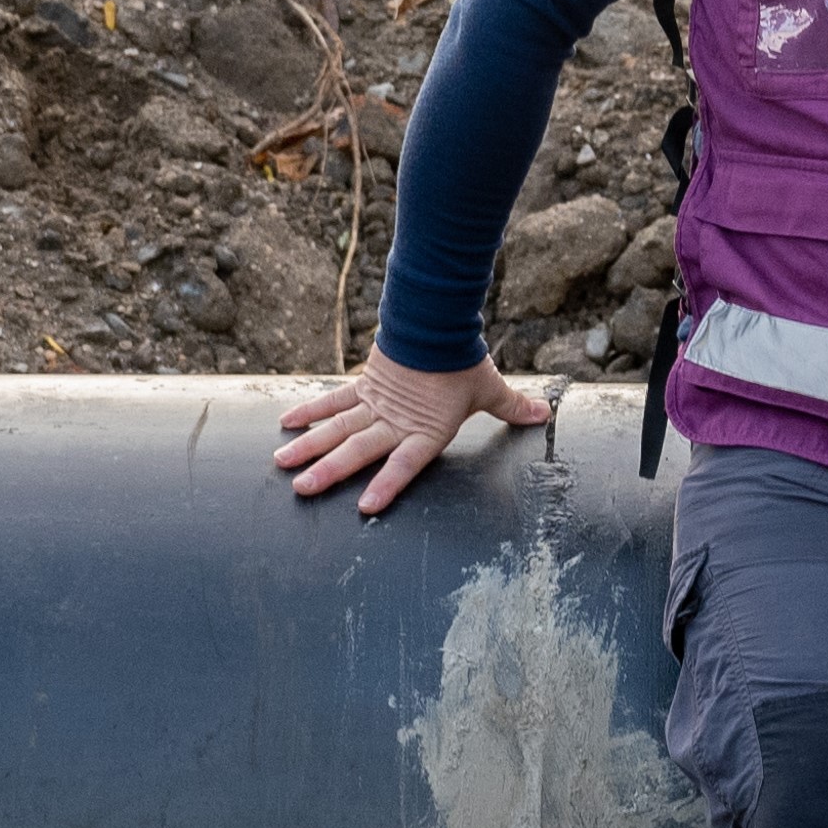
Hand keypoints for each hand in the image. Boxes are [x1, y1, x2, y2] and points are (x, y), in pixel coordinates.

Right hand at [273, 349, 560, 513]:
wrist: (438, 320)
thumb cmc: (463, 360)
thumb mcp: (490, 388)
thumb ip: (512, 406)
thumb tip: (543, 414)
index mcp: (426, 429)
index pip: (404, 463)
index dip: (387, 485)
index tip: (366, 507)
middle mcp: (395, 420)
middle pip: (357, 448)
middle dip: (328, 470)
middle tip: (301, 489)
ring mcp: (375, 403)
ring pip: (337, 426)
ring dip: (309, 445)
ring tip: (283, 463)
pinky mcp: (365, 385)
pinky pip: (333, 402)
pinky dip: (310, 412)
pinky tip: (288, 423)